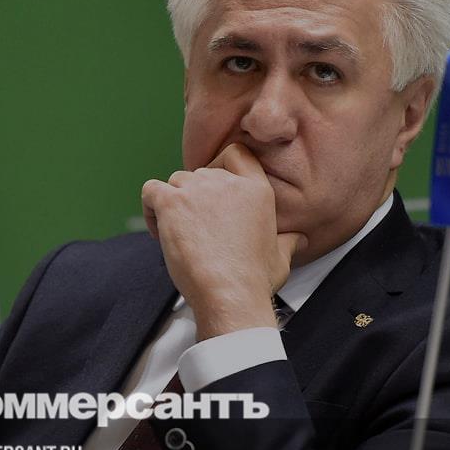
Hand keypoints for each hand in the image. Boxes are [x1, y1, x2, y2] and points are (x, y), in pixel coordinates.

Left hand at [141, 144, 307, 339]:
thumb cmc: (253, 280)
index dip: (221, 166)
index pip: (236, 153)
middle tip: (195, 227)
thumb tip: (299, 240)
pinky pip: (150, 191)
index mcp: (256, 190)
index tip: (214, 191)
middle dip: (195, 197)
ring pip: (175, 182)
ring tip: (175, 233)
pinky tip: (157, 230)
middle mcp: (227, 184)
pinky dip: (150, 208)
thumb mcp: (281, 257)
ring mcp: (197, 191)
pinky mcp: (172, 203)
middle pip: (201, 173)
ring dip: (173, 204)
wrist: (230, 296)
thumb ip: (288, 242)